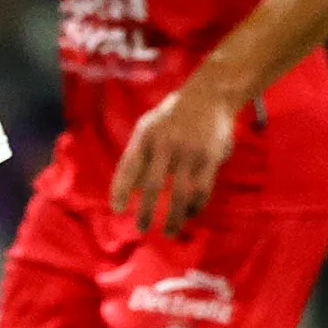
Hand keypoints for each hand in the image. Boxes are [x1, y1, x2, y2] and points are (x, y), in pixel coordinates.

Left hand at [112, 78, 238, 232]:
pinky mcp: (210, 158)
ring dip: (173, 217)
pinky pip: (201, 189)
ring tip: (168, 232)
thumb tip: (133, 187)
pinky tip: (189, 215)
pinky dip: (194, 206)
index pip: (128, 167)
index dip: (121, 189)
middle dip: (146, 211)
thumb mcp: (148, 126)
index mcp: (146, 137)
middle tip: (141, 228)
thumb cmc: (172, 115)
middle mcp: (166, 145)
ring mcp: (189, 152)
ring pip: (180, 193)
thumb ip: (138, 153)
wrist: (209, 95)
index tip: (117, 209)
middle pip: (153, 185)